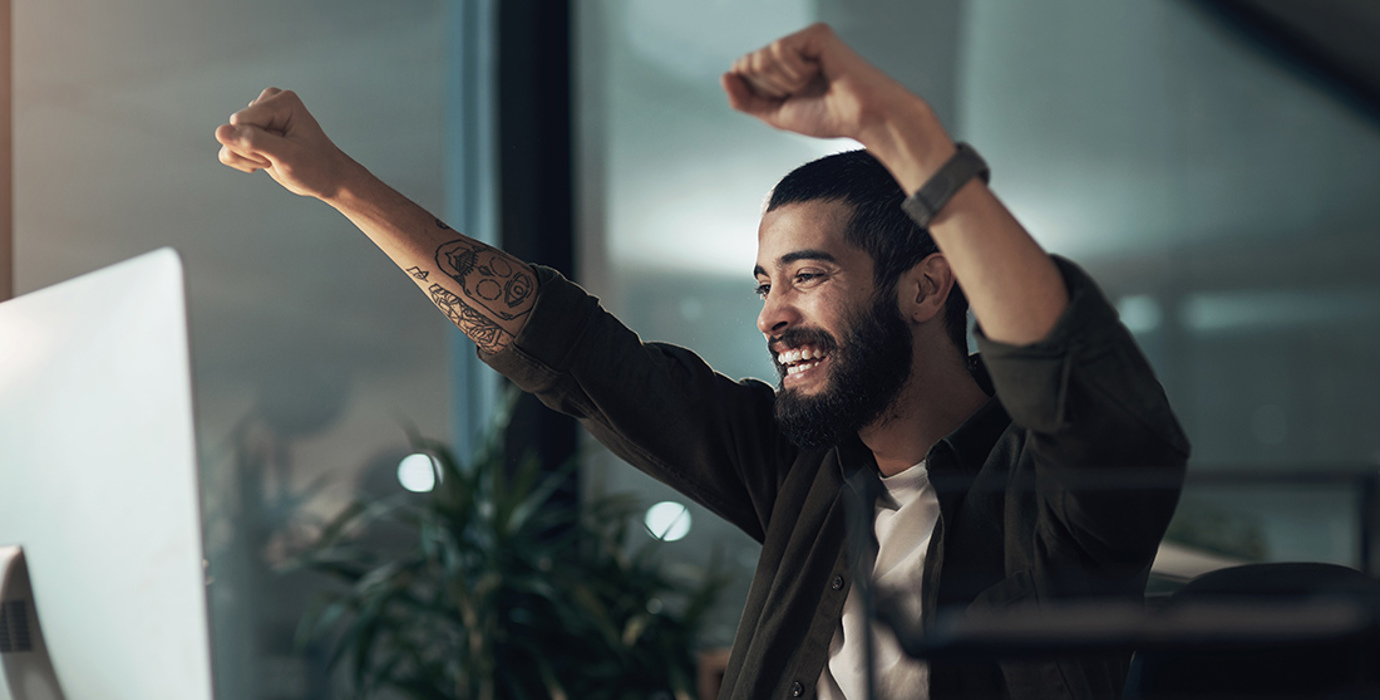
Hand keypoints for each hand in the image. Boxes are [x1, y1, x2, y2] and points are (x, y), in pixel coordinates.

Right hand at [215, 88, 356, 199]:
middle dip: (254, 150)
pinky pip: (228, 149)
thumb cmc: (315, 167)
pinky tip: (266, 162)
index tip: (285, 150)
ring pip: (228, 140)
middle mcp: (267, 104)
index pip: (242, 120)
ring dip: (250, 157)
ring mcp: (258, 118)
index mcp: (281, 101)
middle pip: (233, 128)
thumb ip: (254, 142)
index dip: (258, 143)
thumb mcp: (287, 157)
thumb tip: (221, 132)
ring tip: (276, 158)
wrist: (325, 179)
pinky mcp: (251, 133)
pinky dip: (244, 161)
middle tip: (281, 156)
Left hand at [724, 23, 955, 191]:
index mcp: (782, 68)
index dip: (758, 92)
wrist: (862, 118)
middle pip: (748, 63)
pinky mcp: (815, 33)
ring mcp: (803, 39)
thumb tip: (725, 76)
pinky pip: (780, 50)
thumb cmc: (829, 117)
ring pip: (762, 57)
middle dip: (770, 88)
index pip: (743, 70)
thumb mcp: (776, 114)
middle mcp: (791, 49)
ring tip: (813, 82)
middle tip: (804, 91)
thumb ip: (746, 100)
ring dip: (785, 82)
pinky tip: (818, 71)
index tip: (790, 100)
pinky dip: (796, 72)